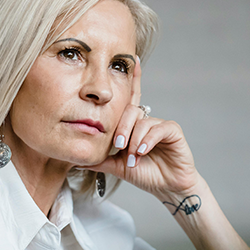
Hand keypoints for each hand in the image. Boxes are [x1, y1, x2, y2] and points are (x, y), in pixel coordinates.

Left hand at [87, 57, 201, 199]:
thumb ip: (99, 159)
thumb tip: (76, 158)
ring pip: (142, 121)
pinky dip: (147, 141)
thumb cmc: (145, 173)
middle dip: (122, 128)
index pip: (129, 99)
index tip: (132, 61)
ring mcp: (160, 125)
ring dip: (134, 141)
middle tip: (119, 146)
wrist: (166, 188)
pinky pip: (158, 128)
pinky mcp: (173, 131)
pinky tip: (142, 153)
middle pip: (130, 111)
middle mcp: (146, 120)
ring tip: (133, 157)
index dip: (132, 79)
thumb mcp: (116, 166)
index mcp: (133, 125)